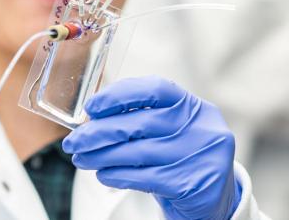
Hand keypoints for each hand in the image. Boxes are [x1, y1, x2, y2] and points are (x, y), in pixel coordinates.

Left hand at [63, 76, 240, 219]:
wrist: (214, 200)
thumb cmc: (182, 159)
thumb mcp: (172, 132)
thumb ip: (142, 119)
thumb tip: (94, 118)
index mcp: (194, 107)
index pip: (156, 89)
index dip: (120, 95)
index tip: (92, 107)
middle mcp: (201, 127)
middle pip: (141, 123)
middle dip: (100, 132)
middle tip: (74, 141)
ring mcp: (200, 155)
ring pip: (138, 152)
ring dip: (102, 155)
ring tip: (81, 159)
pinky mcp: (193, 183)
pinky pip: (145, 177)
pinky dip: (118, 175)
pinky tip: (103, 174)